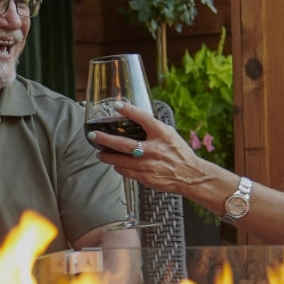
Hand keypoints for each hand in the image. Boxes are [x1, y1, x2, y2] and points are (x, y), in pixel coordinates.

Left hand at [88, 101, 207, 193]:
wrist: (190, 175)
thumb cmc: (178, 153)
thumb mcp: (169, 134)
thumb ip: (152, 127)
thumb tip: (133, 117)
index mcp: (162, 134)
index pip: (144, 118)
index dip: (129, 110)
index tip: (116, 105)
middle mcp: (154, 149)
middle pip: (123, 144)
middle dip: (105, 139)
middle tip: (94, 135)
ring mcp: (148, 165)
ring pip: (119, 161)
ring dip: (107, 156)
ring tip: (100, 153)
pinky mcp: (145, 177)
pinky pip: (125, 171)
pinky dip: (119, 167)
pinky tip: (117, 164)